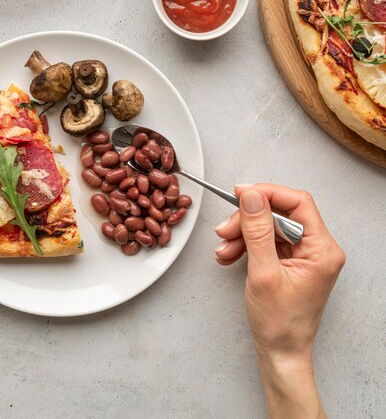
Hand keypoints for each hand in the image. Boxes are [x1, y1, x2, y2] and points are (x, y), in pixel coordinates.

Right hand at [214, 184, 344, 417]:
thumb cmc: (279, 323)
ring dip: (242, 233)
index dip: (267, 193)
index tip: (240, 193)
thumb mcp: (263, 273)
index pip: (298, 203)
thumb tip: (252, 197)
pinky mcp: (290, 261)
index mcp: (322, 250)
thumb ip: (257, 231)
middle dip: (248, 220)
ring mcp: (304, 255)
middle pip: (280, 214)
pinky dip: (245, 244)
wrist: (280, 352)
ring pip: (269, 226)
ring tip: (223, 249)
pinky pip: (266, 241)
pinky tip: (230, 254)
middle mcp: (318, 248)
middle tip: (225, 230)